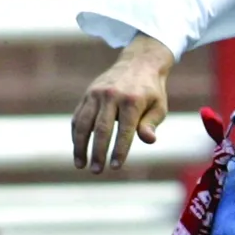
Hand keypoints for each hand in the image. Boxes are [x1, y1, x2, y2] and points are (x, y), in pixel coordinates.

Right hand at [72, 33, 174, 173]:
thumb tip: (149, 140)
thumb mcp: (159, 106)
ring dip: (80, 146)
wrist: (138, 63)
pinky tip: (78, 149)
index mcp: (132, 100)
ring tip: (81, 165)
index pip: (125, 130)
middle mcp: (111, 96)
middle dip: (98, 152)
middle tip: (97, 171)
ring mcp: (96, 94)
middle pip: (101, 129)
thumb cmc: (151, 92)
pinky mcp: (87, 94)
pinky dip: (76, 134)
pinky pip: (78, 117)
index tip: (116, 166)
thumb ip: (151, 123)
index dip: (120, 150)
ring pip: (83, 123)